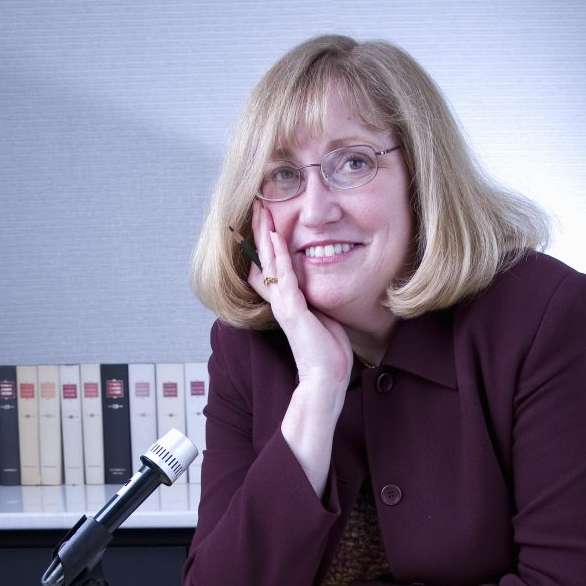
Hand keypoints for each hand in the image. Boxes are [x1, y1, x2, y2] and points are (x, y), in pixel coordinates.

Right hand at [248, 200, 352, 386]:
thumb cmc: (328, 354)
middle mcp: (280, 302)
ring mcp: (284, 306)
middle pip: (262, 260)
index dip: (265, 245)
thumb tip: (319, 285)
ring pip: (269, 263)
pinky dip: (279, 255)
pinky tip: (275, 236)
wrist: (326, 379)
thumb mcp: (323, 318)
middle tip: (257, 206)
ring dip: (264, 236)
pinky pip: (283, 276)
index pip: (269, 268)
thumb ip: (316, 300)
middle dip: (259, 233)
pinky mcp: (292, 311)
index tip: (266, 222)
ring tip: (261, 211)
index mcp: (287, 303)